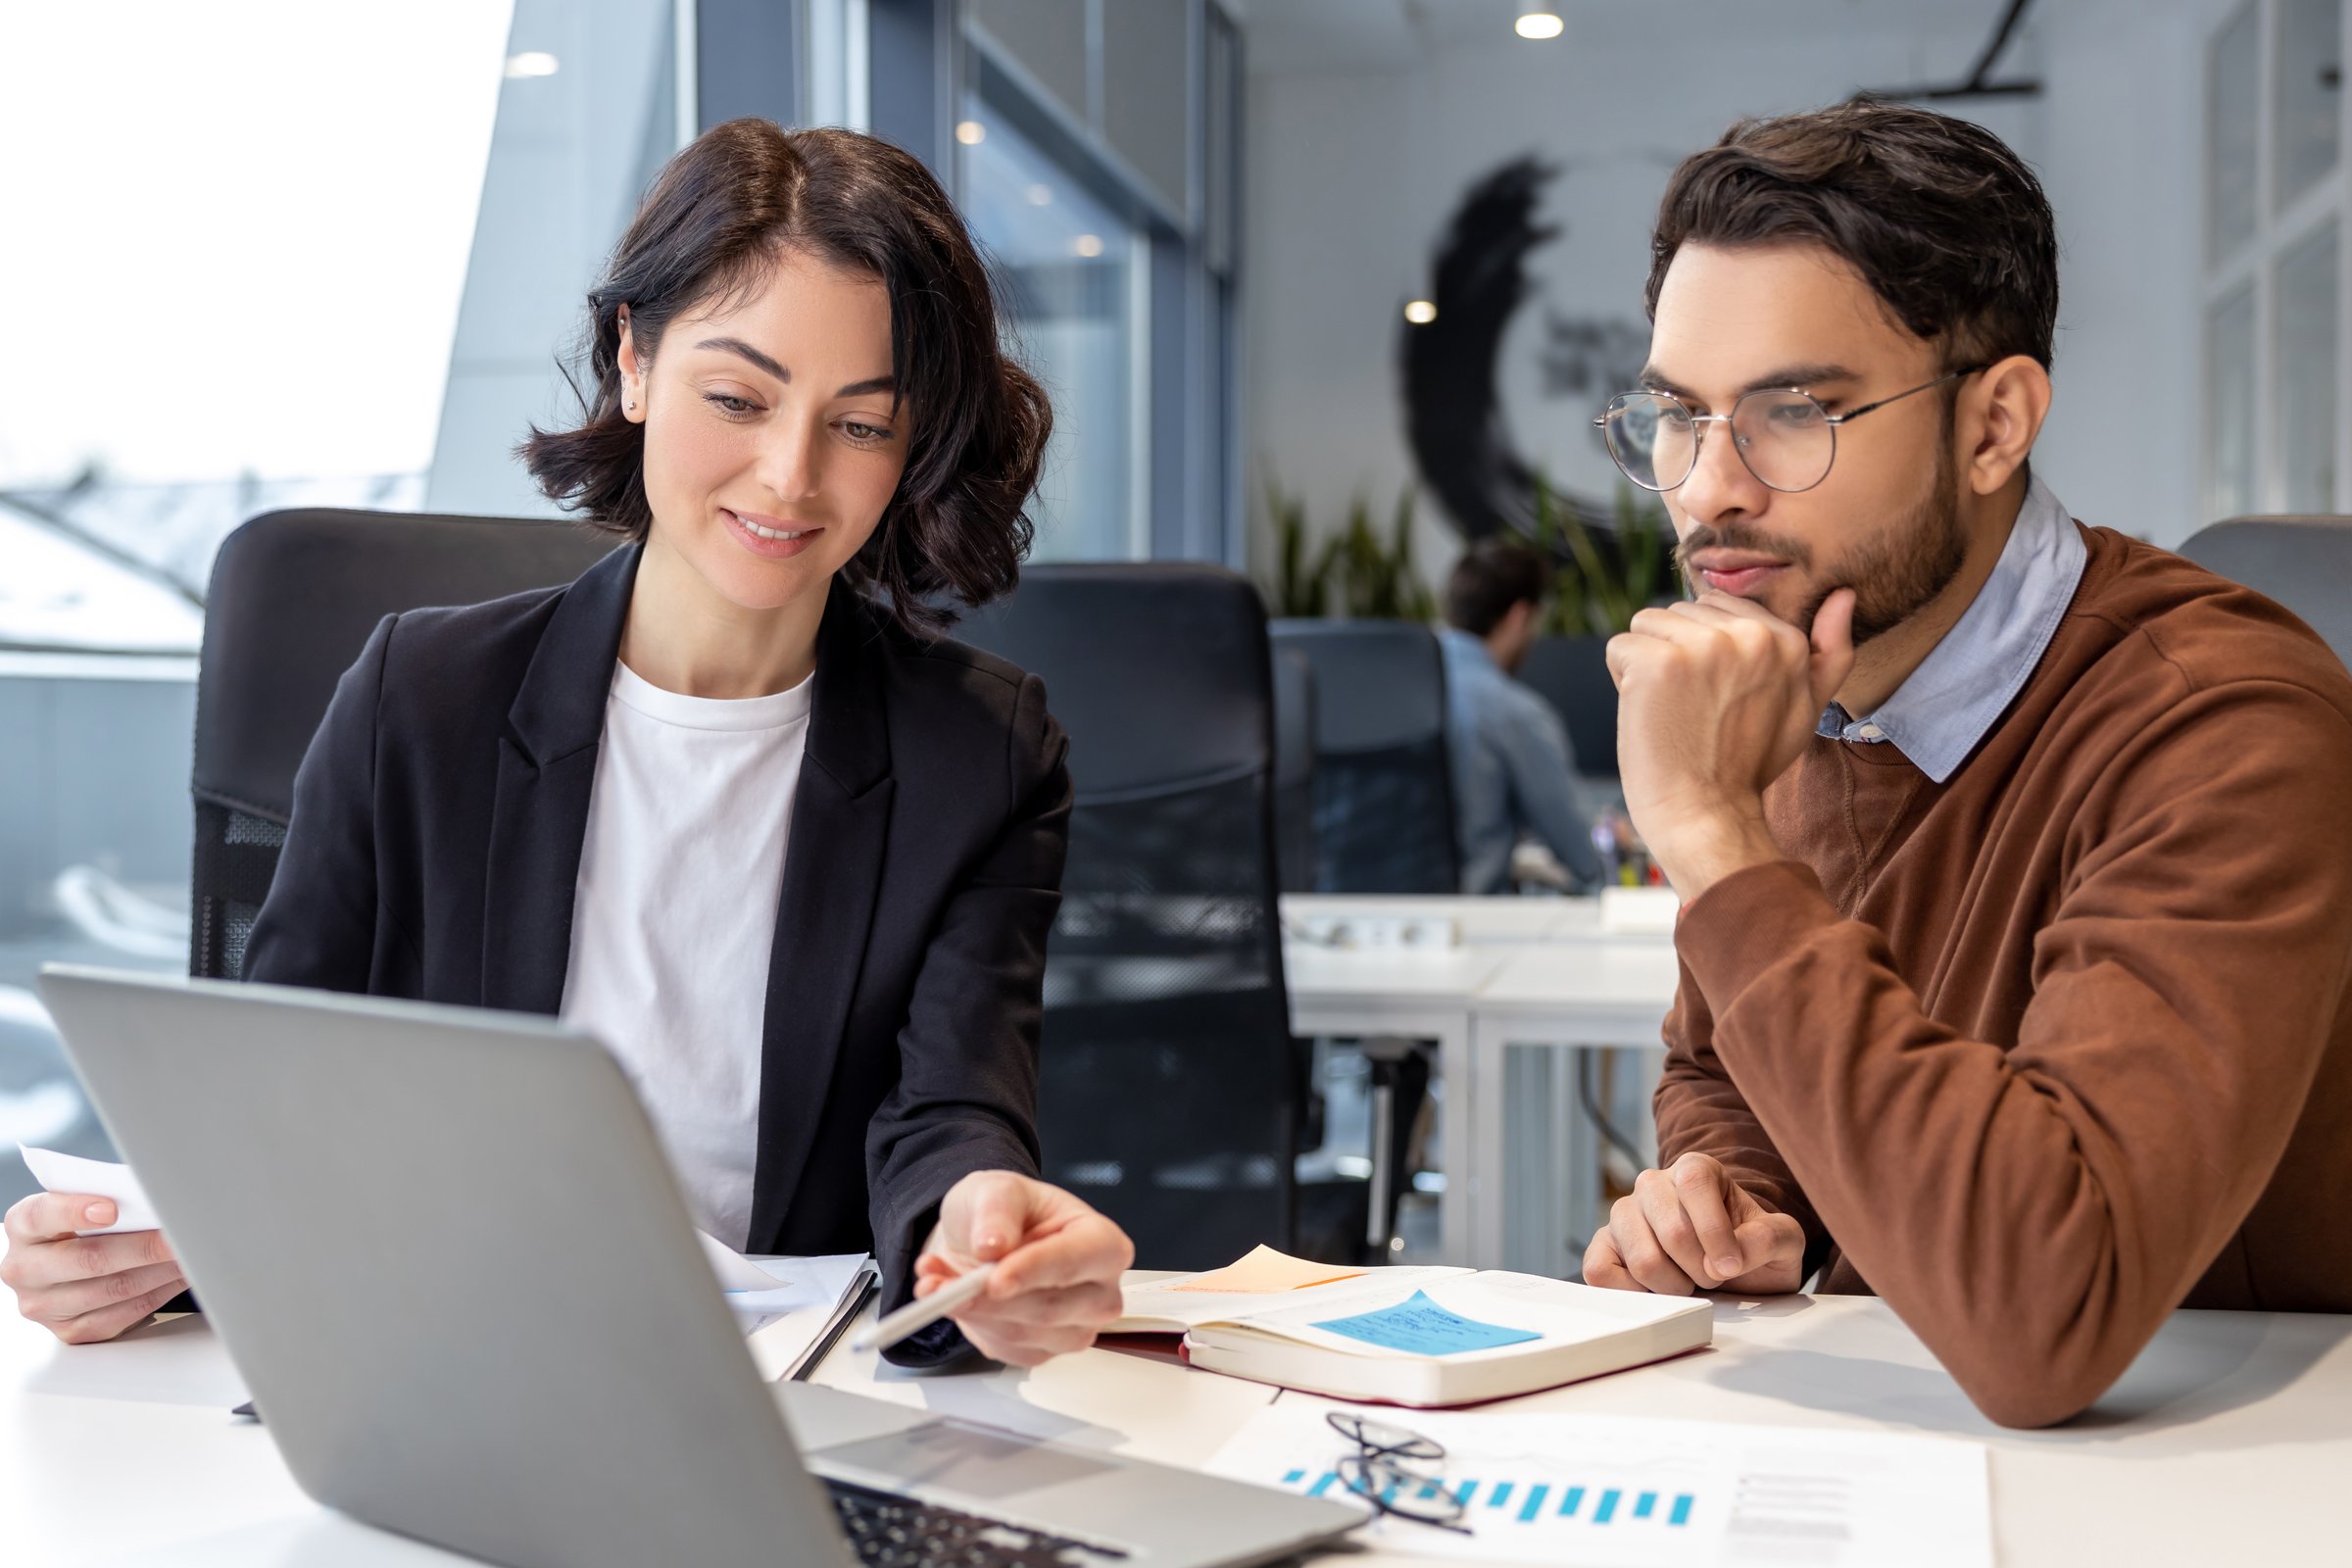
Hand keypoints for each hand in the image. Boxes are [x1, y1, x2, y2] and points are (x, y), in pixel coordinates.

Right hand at [2, 1192, 186, 1343]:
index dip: (76, 1211)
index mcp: (22, 1226)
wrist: (66, 1259)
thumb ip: (105, 1198)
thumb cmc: (83, 1223)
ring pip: (112, 1289)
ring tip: (190, 1254)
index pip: (42, 1216)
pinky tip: (178, 1276)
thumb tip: (153, 1198)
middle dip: (143, 1246)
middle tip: (179, 1235)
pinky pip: (122, 1314)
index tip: (113, 1208)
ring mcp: (43, 1304)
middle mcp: (24, 1268)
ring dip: (160, 1271)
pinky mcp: (69, 1331)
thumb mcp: (81, 1201)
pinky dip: (158, 1293)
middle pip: (88, 1259)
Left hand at [916, 1172, 1132, 1367]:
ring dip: (968, 1309)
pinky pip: (1003, 1347)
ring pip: (1020, 1332)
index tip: (996, 1278)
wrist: (987, 1241)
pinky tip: (950, 1296)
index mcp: (1104, 1243)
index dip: (1035, 1270)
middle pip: (1049, 1307)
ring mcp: (1075, 1328)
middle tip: (940, 1282)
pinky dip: (968, 1322)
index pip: (1078, 1261)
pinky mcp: (1043, 1351)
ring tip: (934, 1279)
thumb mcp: (996, 1189)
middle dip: (988, 1296)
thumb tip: (994, 1244)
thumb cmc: (1007, 1212)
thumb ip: (997, 1210)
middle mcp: (1100, 1292)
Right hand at [1581, 1152, 1805, 1295]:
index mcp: (1695, 1170)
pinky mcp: (1602, 1246)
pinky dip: (1634, 1293)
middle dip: (1701, 1269)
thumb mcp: (1784, 1243)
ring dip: (1674, 1287)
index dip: (1715, 1230)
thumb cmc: (1752, 1251)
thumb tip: (1731, 1258)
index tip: (1731, 1266)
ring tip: (1687, 1282)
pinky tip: (1656, 1291)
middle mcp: (1651, 1184)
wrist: (1728, 1272)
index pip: (1693, 1183)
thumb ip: (1770, 1239)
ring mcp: (1622, 1215)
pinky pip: (1600, 1272)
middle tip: (1713, 1277)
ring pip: (1642, 1259)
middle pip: (1672, 1231)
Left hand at [1605, 586, 1855, 898]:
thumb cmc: (1749, 765)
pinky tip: (1650, 716)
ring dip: (1648, 666)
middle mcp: (1750, 635)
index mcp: (1786, 639)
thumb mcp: (1806, 708)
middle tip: (1696, 710)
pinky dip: (1622, 683)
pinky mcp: (1658, 663)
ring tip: (1674, 711)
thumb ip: (1830, 651)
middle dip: (1677, 655)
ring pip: (1647, 625)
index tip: (1720, 700)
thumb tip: (1844, 594)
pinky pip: (1620, 648)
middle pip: (1680, 612)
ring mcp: (1703, 646)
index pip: (1716, 607)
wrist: (1708, 817)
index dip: (1705, 653)